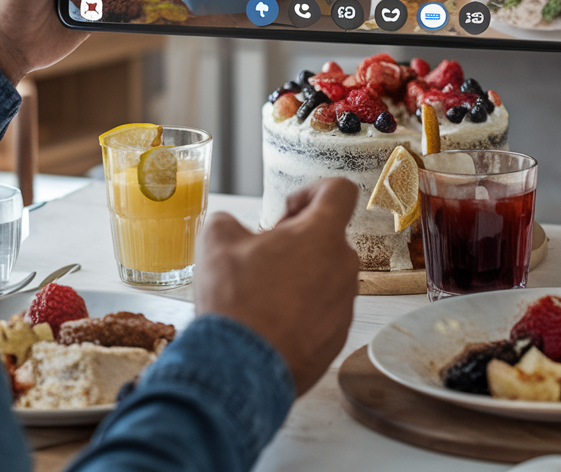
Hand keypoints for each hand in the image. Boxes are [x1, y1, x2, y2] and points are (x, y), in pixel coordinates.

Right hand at [194, 178, 358, 394]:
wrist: (240, 370)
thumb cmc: (235, 302)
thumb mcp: (216, 241)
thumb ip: (230, 221)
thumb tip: (231, 228)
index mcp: (322, 234)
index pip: (340, 190)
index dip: (312, 190)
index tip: (287, 211)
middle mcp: (343, 267)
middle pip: (329, 237)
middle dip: (298, 241)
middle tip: (264, 257)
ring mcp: (344, 305)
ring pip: (326, 276)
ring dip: (300, 277)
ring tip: (263, 294)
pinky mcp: (337, 338)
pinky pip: (323, 311)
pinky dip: (302, 311)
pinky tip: (270, 322)